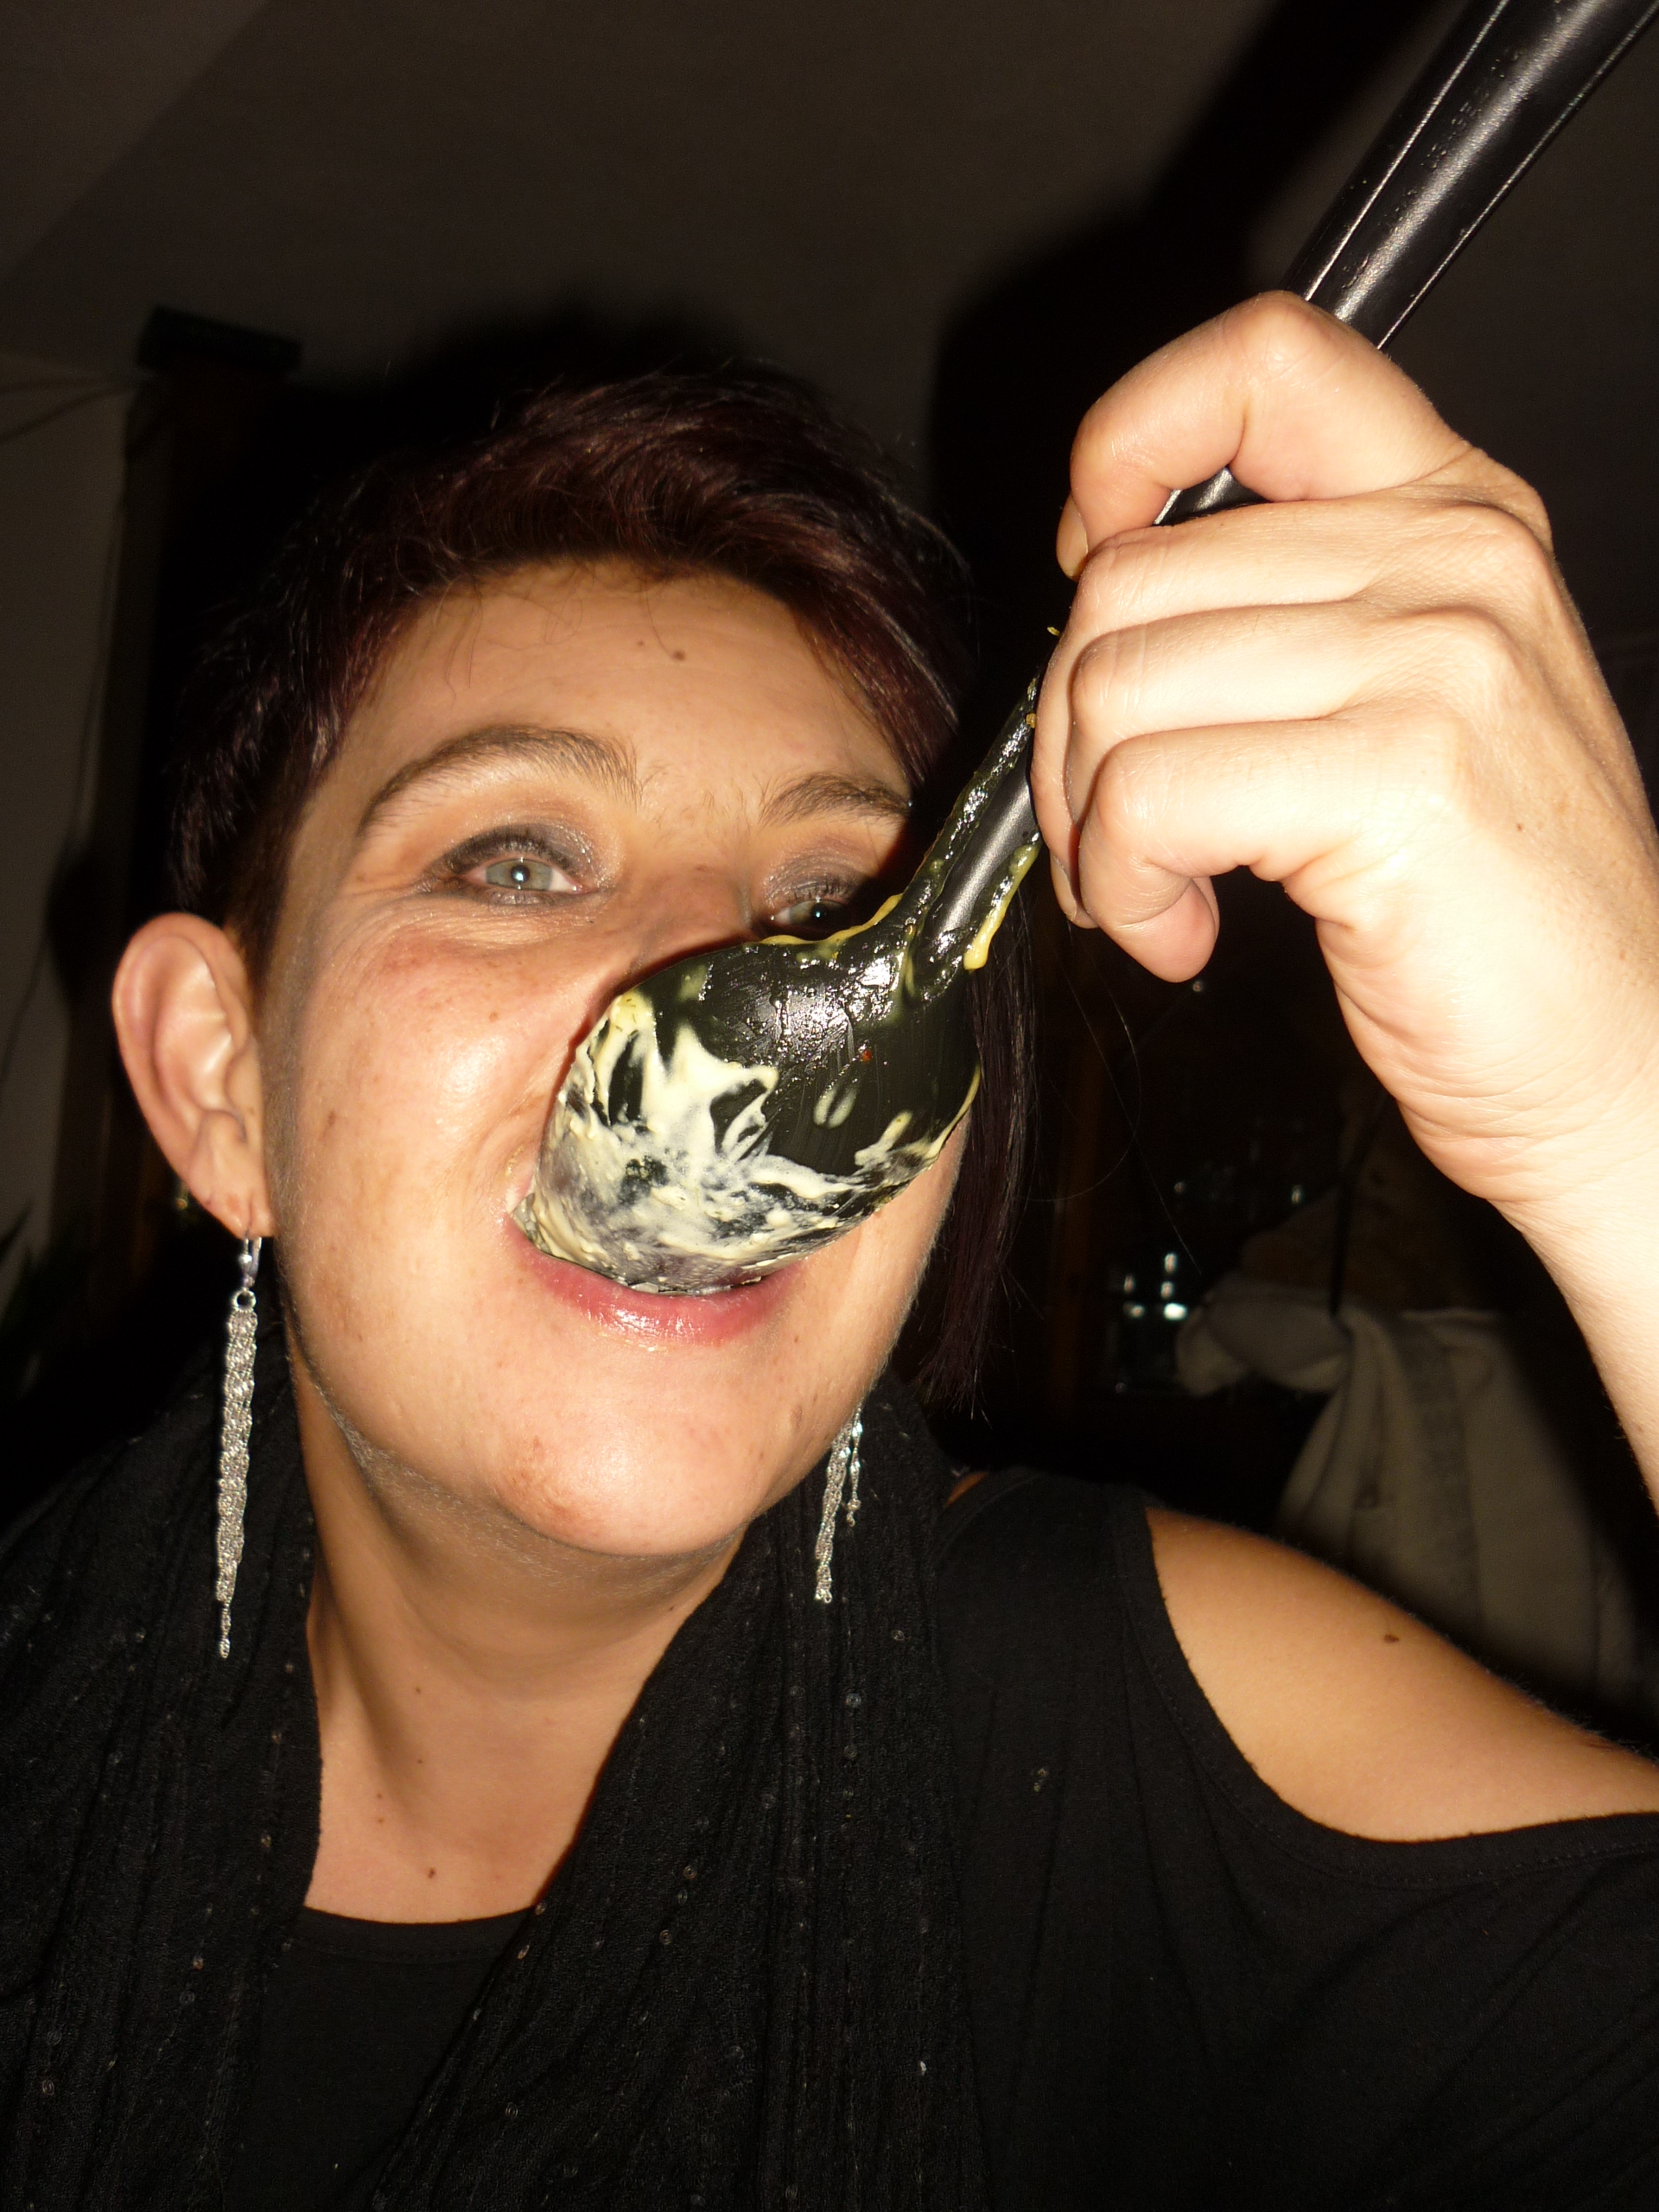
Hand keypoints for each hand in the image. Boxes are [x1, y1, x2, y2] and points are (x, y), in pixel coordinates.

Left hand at [1032, 294, 1658, 1479]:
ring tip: (1161, 890)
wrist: (1620, 1067)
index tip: (1092, 557)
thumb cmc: (1497, 917)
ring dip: (1092, 821)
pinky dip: (1126, 885)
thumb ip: (1289, 613)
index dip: (1128, 438)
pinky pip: (1144, 793)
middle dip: (1073, 728)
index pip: (1265, 359)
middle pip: (1129, 577)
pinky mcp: (1395, 777)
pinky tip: (1185, 936)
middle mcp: (1455, 560)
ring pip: (1115, 686)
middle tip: (1120, 832)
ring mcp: (1435, 660)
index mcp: (1460, 514)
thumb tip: (1099, 585)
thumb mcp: (1413, 708)